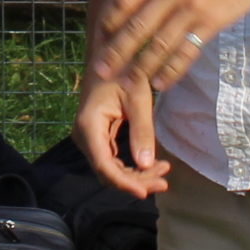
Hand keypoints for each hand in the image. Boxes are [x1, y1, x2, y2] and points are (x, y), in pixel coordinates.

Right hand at [75, 73, 168, 199]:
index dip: (124, 183)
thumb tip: (147, 165)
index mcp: (90, 126)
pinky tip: (153, 165)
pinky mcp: (98, 138)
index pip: (104, 166)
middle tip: (165, 181)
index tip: (145, 193)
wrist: (109, 56)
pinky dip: (132, 166)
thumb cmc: (124, 72)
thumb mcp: (138, 99)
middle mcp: (85, 136)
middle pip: (108, 172)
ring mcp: (90, 139)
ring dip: (136, 175)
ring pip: (111, 169)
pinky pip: (113, 160)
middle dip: (136, 181)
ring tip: (164, 171)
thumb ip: (142, 132)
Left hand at [94, 0, 249, 90]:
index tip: (99, 40)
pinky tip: (160, 83)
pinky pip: (186, 52)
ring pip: (158, 44)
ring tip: (127, 84)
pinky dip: (171, 70)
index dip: (107, 23)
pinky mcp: (211, 22)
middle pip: (135, 27)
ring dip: (140, 68)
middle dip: (115, 52)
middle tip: (100, 71)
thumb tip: (124, 5)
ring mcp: (192, 6)